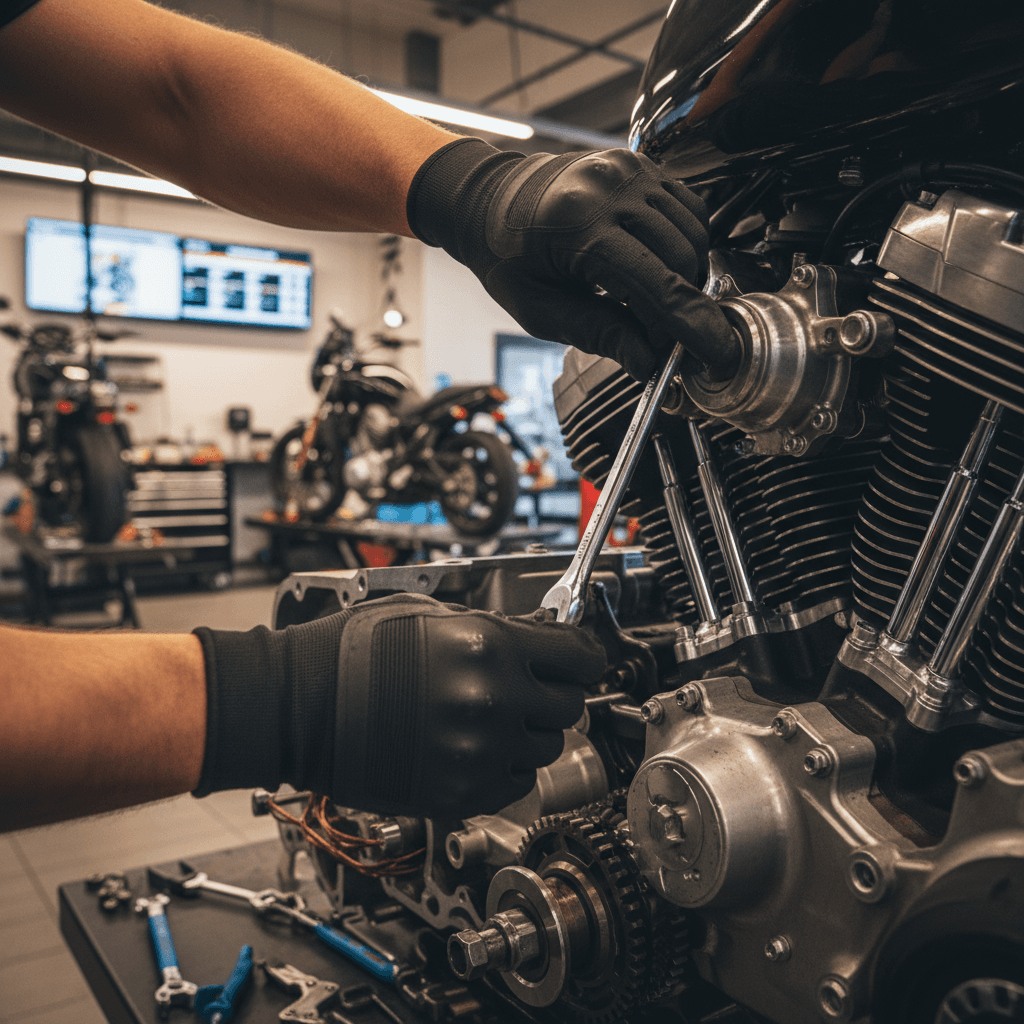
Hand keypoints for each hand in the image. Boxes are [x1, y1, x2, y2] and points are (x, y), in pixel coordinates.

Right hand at [193, 594, 606, 818]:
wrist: (299, 705)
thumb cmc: (351, 652)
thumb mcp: (429, 613)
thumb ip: (493, 627)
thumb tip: (537, 636)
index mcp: (490, 645)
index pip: (582, 655)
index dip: (583, 655)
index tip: (578, 658)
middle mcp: (494, 698)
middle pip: (570, 705)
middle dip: (553, 693)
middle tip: (528, 687)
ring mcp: (479, 750)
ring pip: (545, 748)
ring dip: (528, 733)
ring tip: (490, 719)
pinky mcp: (459, 792)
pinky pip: (513, 783)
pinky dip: (502, 768)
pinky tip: (473, 748)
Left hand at [406, 138, 737, 380]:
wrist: (489, 200)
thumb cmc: (507, 256)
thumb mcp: (541, 310)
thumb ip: (600, 334)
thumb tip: (649, 363)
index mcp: (579, 227)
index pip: (657, 286)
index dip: (690, 328)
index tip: (713, 356)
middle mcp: (610, 190)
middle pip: (683, 261)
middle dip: (680, 307)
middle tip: (658, 336)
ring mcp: (629, 171)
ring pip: (694, 235)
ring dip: (685, 277)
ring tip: (649, 298)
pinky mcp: (640, 165)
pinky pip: (689, 210)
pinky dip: (685, 243)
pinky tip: (657, 263)